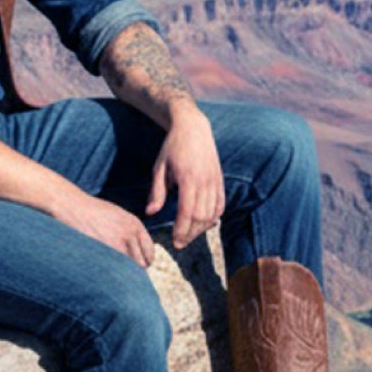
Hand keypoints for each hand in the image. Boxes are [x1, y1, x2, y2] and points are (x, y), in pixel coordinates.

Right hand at [52, 187, 158, 266]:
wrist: (73, 206)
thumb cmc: (93, 211)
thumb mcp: (119, 215)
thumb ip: (131, 231)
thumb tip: (137, 251)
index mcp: (135, 225)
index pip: (150, 252)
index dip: (144, 261)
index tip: (138, 266)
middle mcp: (130, 235)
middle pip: (141, 264)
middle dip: (135, 271)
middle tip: (126, 274)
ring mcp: (116, 244)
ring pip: (128, 270)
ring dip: (123, 274)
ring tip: (115, 275)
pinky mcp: (103, 252)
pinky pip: (113, 270)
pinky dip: (110, 274)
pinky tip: (104, 271)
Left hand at [147, 100, 224, 249]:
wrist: (193, 128)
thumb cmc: (172, 147)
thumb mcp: (159, 168)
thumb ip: (156, 191)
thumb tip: (150, 213)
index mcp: (188, 178)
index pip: (187, 212)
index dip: (182, 230)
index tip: (175, 242)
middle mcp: (205, 181)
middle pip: (201, 216)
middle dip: (191, 233)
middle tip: (180, 243)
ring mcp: (215, 181)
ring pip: (212, 213)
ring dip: (202, 228)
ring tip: (190, 235)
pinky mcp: (220, 180)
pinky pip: (220, 204)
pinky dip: (214, 217)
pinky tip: (205, 224)